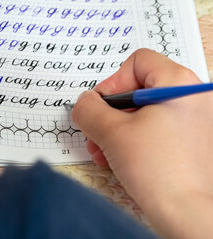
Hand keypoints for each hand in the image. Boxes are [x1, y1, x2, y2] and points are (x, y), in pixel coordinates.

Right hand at [72, 49, 212, 237]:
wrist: (185, 213)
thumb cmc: (158, 170)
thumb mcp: (111, 132)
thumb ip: (89, 109)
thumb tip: (84, 102)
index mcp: (179, 83)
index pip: (137, 62)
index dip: (112, 82)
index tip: (101, 107)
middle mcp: (191, 97)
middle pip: (137, 89)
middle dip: (109, 114)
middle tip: (95, 132)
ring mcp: (192, 119)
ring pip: (142, 112)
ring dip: (115, 130)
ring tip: (102, 150)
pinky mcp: (187, 138)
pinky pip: (152, 128)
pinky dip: (131, 139)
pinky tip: (116, 158)